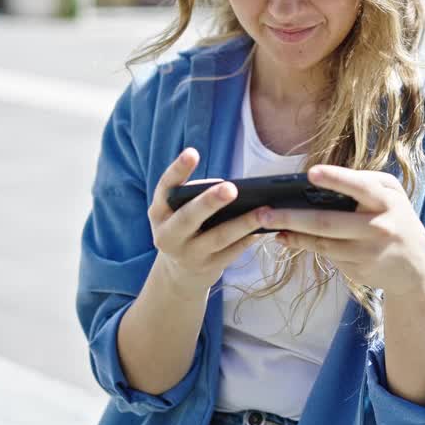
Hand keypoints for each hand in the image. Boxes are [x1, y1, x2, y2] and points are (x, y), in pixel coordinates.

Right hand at [148, 148, 268, 292]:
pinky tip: (265, 228)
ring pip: (218, 238)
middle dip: (210, 202)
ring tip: (264, 210)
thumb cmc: (186, 226)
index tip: (193, 152)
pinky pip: (232, 252)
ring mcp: (187, 254)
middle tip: (231, 188)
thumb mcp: (178, 211)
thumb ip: (195, 196)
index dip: (178, 169)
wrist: (180, 272)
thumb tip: (231, 187)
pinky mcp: (208, 268)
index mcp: (159, 211)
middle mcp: (168, 234)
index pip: (166, 186)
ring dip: (243, 224)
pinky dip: (249, 239)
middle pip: (189, 217)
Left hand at [260, 165, 424, 297]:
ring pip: (322, 242)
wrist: (415, 267)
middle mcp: (378, 227)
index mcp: (386, 201)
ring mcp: (367, 252)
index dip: (335, 179)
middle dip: (292, 217)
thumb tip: (318, 181)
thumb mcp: (391, 195)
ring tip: (267, 223)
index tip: (310, 174)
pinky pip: (326, 255)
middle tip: (264, 213)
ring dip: (292, 233)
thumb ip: (363, 183)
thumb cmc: (395, 218)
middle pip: (328, 222)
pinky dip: (303, 245)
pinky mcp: (357, 269)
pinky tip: (286, 238)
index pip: (359, 187)